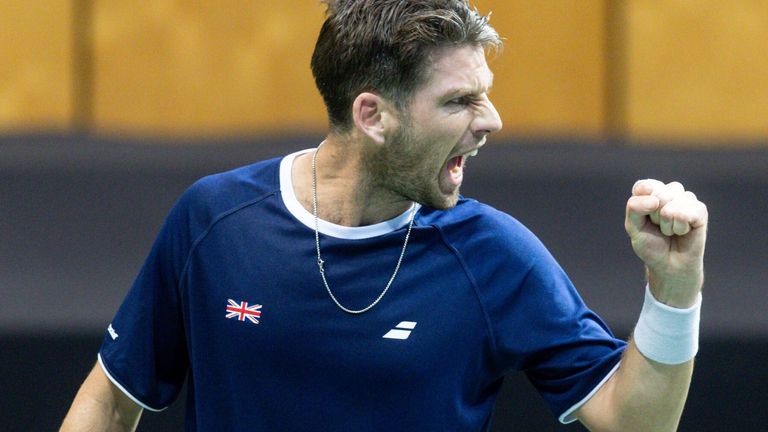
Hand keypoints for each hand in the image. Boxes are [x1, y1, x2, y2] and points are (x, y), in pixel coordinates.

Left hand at [625, 179, 707, 306]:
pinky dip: (680, 227)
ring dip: (666, 224)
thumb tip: (656, 200)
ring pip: (670, 205)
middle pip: (658, 194)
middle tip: (659, 227)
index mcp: (651, 192)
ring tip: (670, 231)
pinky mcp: (700, 210)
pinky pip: (685, 213)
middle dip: (654, 216)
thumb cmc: (651, 244)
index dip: (642, 205)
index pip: (643, 187)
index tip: (644, 219)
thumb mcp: (633, 226)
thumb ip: (634, 207)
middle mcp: (670, 192)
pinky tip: (683, 232)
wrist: (668, 265)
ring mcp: (686, 199)